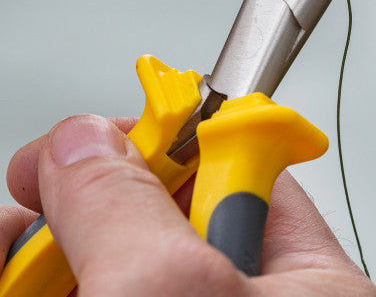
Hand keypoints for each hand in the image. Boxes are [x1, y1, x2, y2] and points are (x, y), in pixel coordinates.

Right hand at [2, 115, 375, 295]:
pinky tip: (14, 280)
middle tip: (31, 202)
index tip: (94, 137)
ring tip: (9, 254)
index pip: (238, 167)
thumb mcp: (171, 296)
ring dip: (50, 251)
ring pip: (116, 265)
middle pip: (164, 217)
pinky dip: (42, 286)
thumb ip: (129, 210)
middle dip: (88, 201)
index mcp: (302, 282)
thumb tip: (85, 141)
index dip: (164, 138)